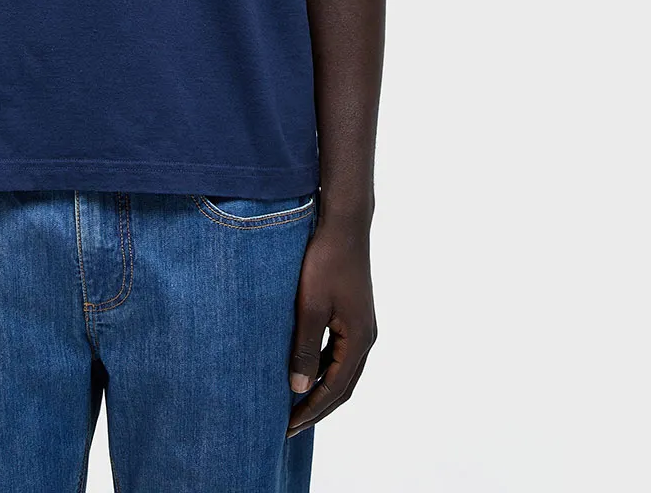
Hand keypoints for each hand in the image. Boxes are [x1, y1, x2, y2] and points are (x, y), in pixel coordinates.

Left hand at [286, 219, 376, 437]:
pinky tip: (304, 368)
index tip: (287, 428)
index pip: (334, 390)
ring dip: (321, 389)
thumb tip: (298, 389)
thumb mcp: (310, 308)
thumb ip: (304, 349)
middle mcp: (365, 337)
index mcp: (358, 341)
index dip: (311, 410)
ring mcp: (361, 325)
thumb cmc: (325, 263)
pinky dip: (323, 368)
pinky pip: (339, 352)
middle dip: (317, 408)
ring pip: (342, 370)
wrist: (343, 225)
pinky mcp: (353, 313)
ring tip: (295, 404)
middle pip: (343, 386)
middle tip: (290, 427)